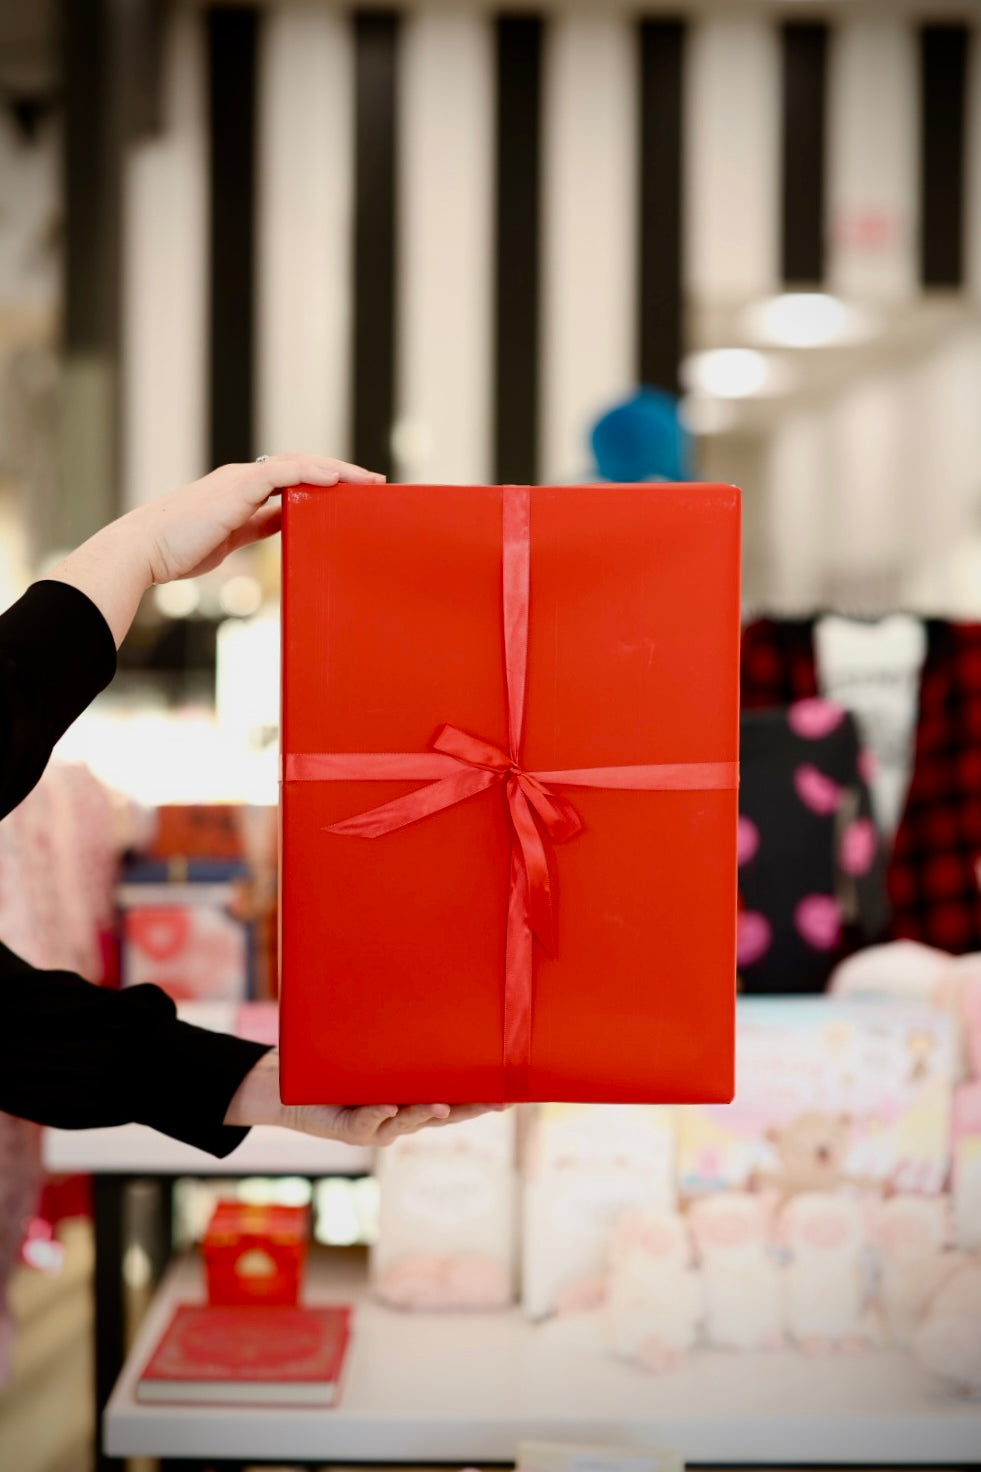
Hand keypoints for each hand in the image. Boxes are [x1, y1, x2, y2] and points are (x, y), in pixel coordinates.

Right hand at [46, 452, 384, 647]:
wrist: (144, 550)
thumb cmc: (175, 551)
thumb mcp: (227, 540)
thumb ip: (254, 528)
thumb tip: (282, 525)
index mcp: (239, 492)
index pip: (289, 480)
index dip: (320, 483)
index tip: (349, 491)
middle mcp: (242, 480)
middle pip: (300, 467)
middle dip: (337, 472)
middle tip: (372, 482)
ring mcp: (240, 480)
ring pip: (298, 464)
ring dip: (335, 470)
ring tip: (367, 480)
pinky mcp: (237, 487)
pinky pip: (283, 473)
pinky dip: (312, 473)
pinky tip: (336, 480)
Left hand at [224, 1050, 504, 1145]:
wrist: (296, 1088)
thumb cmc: (341, 1062)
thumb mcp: (375, 1045)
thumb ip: (401, 1030)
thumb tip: (427, 979)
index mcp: (415, 1095)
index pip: (458, 1097)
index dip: (484, 1096)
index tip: (512, 1092)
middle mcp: (403, 1114)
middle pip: (444, 1116)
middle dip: (470, 1109)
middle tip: (496, 1102)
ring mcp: (379, 1126)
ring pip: (408, 1121)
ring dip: (426, 1113)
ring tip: (442, 1104)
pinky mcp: (351, 1130)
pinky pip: (366, 1122)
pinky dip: (377, 1114)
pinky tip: (387, 1106)